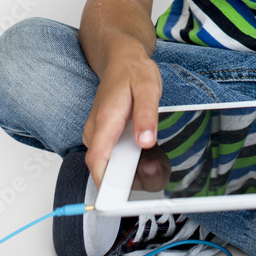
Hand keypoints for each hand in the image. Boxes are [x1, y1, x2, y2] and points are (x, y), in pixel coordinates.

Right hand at [82, 56, 161, 186]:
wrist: (121, 59)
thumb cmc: (133, 72)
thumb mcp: (148, 86)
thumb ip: (147, 114)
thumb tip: (145, 141)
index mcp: (105, 122)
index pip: (97, 162)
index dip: (109, 184)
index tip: (126, 196)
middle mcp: (97, 133)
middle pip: (108, 171)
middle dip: (134, 178)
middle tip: (158, 166)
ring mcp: (100, 137)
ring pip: (114, 167)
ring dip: (137, 170)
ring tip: (158, 158)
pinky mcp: (107, 138)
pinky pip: (118, 159)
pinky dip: (136, 161)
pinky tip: (151, 150)